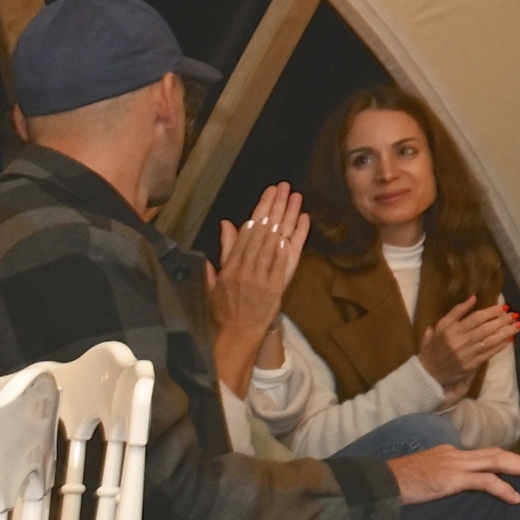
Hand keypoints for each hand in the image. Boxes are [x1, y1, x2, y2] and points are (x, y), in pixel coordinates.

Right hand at [207, 184, 309, 345]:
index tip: (269, 192)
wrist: (237, 332)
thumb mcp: (217, 277)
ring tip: (296, 198)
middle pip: (264, 231)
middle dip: (275, 206)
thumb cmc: (224, 306)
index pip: (248, 230)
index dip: (260, 209)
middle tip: (284, 187)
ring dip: (288, 217)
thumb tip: (226, 223)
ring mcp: (263, 276)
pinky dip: (295, 240)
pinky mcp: (278, 285)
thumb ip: (224, 249)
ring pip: (277, 240)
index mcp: (231, 264)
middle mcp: (247, 267)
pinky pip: (288, 258)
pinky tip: (302, 222)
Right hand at [389, 445, 519, 505]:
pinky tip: (516, 498)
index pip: (484, 455)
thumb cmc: (395, 486)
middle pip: (496, 454)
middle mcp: (455, 454)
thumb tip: (449, 491)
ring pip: (496, 462)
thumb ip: (440, 481)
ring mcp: (453, 464)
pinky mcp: (450, 479)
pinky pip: (484, 481)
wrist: (377, 484)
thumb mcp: (423, 479)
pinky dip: (503, 488)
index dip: (505, 461)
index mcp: (449, 454)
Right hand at [417, 297, 519, 390]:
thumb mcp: (440, 327)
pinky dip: (501, 346)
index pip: (475, 318)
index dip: (491, 312)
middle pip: (485, 328)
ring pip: (490, 340)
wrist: (428, 374)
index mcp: (450, 330)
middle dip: (502, 321)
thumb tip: (473, 297)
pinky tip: (510, 339)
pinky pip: (489, 353)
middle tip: (515, 314)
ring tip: (518, 325)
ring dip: (506, 332)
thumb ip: (456, 312)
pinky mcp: (471, 365)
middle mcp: (459, 341)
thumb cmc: (434, 347)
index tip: (503, 306)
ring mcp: (466, 354)